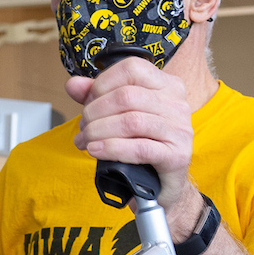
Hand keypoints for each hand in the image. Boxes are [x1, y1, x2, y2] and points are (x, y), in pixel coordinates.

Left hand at [68, 58, 202, 240]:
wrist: (163, 185)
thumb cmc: (143, 144)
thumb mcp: (120, 116)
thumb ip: (97, 96)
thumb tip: (73, 85)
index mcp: (166, 85)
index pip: (131, 69)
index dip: (102, 84)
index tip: (88, 103)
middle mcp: (177, 103)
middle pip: (126, 96)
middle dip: (95, 112)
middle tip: (83, 128)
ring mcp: (180, 129)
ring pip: (131, 121)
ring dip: (98, 131)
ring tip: (85, 142)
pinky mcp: (177, 155)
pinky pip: (140, 148)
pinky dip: (111, 148)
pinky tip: (95, 151)